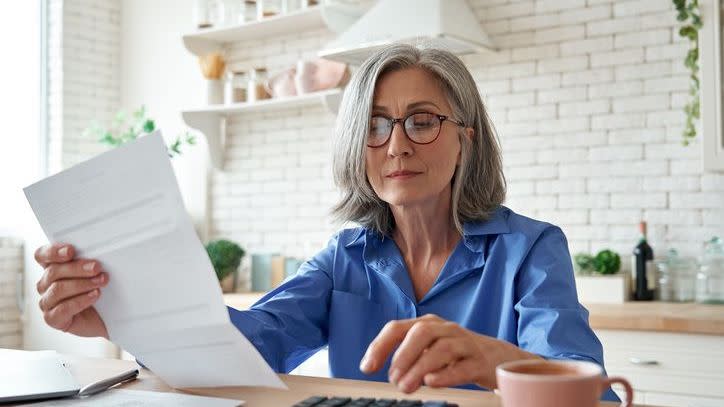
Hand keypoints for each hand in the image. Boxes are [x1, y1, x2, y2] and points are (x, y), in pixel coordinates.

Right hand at [34, 243, 109, 338]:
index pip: (42, 255)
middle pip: (53, 272)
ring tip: (100, 282)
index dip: (53, 252)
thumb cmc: (98, 292)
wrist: (104, 318)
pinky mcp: (52, 318)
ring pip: (58, 289)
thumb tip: (98, 254)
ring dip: (82, 284)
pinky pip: (63, 309)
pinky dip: (81, 300)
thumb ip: (89, 262)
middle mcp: (46, 284)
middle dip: (77, 268)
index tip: (70, 251)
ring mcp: (47, 302)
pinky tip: (94, 295)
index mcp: (52, 268)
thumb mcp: (94, 273)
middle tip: (96, 267)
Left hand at [359, 314, 539, 392]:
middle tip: (392, 379)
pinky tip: (431, 382)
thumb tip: (388, 372)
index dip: (380, 346)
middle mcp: (445, 329)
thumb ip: (409, 356)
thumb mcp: (429, 349)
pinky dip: (446, 374)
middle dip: (403, 355)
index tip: (367, 367)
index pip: (398, 328)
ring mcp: (465, 343)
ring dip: (420, 367)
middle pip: (421, 332)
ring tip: (407, 386)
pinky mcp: (480, 361)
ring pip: (442, 349)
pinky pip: (463, 366)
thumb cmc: (456, 354)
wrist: (497, 357)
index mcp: (428, 324)